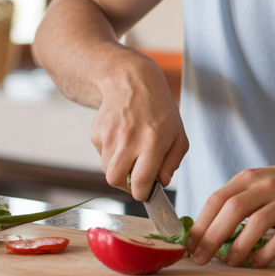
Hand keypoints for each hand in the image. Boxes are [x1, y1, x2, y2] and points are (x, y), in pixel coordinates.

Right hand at [90, 54, 188, 201]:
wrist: (131, 81)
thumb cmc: (159, 110)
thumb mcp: (178, 133)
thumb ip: (173, 161)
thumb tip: (161, 183)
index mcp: (153, 140)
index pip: (141, 181)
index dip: (142, 193)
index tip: (146, 192)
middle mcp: (129, 138)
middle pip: (117, 181)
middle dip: (128, 186)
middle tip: (138, 178)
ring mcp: (110, 135)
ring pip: (107, 171)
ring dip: (120, 171)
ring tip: (132, 155)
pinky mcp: (96, 133)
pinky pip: (102, 157)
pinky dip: (112, 156)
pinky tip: (122, 140)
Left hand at [186, 160, 274, 268]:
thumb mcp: (258, 183)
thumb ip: (234, 200)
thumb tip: (203, 231)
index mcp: (249, 177)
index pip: (217, 199)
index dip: (201, 224)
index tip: (190, 245)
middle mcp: (266, 186)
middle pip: (232, 210)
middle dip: (212, 237)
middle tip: (201, 258)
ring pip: (256, 224)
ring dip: (238, 247)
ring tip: (231, 262)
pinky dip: (265, 253)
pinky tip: (256, 261)